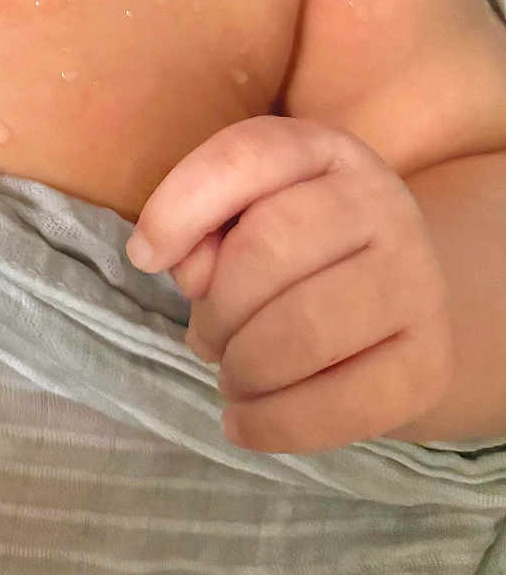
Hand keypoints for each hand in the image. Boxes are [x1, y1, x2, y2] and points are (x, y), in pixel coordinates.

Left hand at [126, 116, 451, 451]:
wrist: (393, 298)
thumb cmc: (292, 250)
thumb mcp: (241, 212)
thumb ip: (197, 221)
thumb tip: (164, 259)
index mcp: (324, 151)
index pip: (247, 155)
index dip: (179, 206)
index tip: (145, 256)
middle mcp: (381, 203)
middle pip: (269, 249)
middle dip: (217, 308)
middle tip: (206, 339)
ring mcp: (417, 281)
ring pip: (306, 328)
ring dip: (243, 367)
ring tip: (231, 376)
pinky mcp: (429, 360)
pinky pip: (345, 403)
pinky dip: (276, 424)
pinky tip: (245, 422)